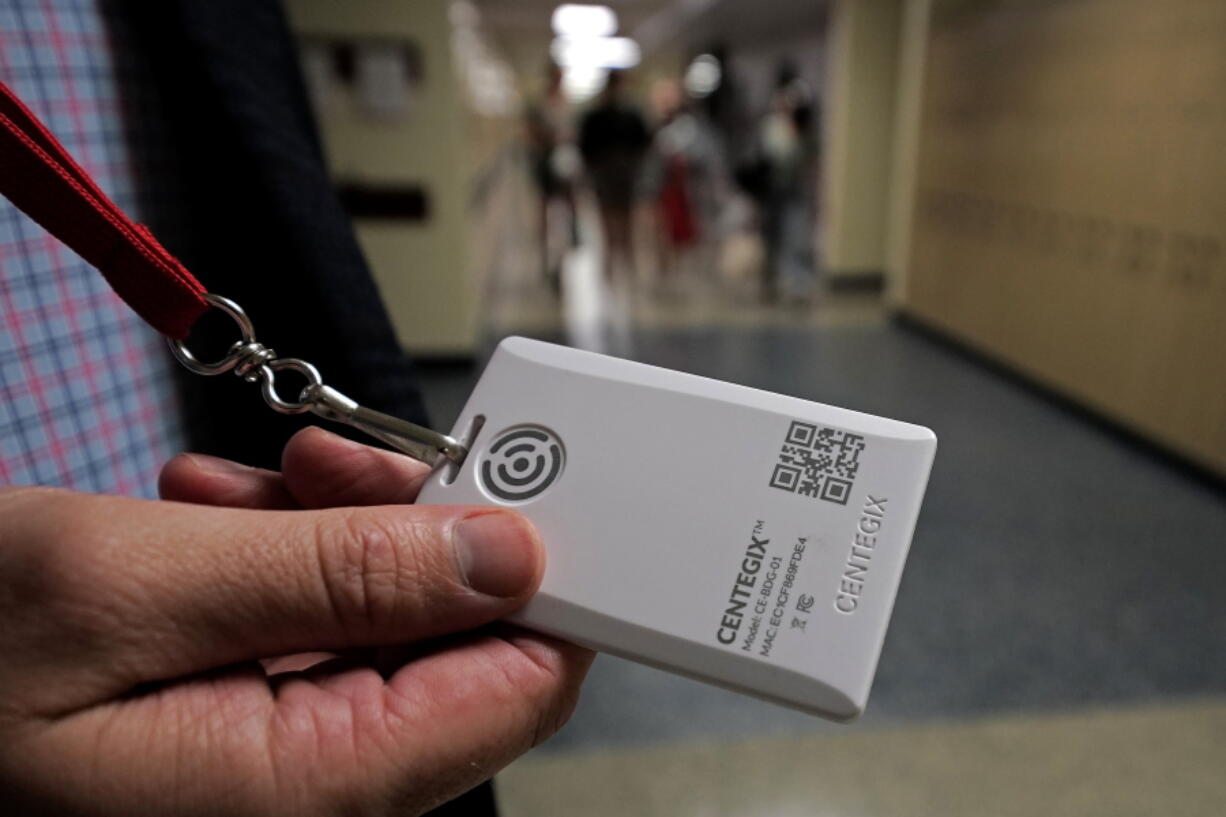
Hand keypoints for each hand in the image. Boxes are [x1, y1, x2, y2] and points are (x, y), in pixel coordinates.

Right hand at [0, 427, 592, 815]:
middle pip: (454, 642)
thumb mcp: (134, 585)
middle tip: (341, 457)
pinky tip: (216, 513)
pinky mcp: (239, 718)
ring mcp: (276, 756)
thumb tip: (505, 559)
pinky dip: (280, 557)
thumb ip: (338, 576)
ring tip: (246, 482)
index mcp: (310, 786)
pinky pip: (311, 628)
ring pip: (380, 620)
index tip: (519, 478)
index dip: (542, 575)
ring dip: (333, 532)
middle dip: (410, 530)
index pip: (522, 686)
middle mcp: (310, 789)